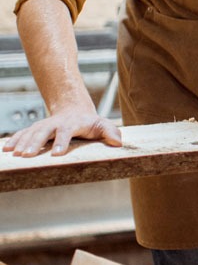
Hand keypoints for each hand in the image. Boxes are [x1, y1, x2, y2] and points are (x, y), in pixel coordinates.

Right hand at [2, 105, 122, 156]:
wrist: (74, 109)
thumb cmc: (90, 122)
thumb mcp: (102, 125)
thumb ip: (110, 132)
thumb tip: (119, 143)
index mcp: (71, 123)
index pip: (66, 132)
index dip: (61, 142)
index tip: (57, 155)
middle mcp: (55, 123)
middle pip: (43, 131)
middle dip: (35, 143)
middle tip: (27, 156)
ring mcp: (44, 125)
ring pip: (31, 132)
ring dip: (22, 143)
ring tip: (15, 154)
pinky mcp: (35, 129)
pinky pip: (23, 134)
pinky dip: (14, 140)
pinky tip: (6, 149)